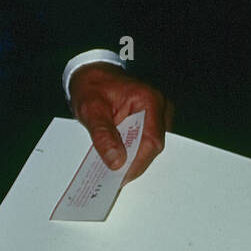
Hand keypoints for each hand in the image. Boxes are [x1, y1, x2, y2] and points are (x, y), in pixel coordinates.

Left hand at [68, 64, 172, 184]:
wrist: (91, 72)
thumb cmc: (91, 86)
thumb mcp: (90, 108)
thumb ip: (102, 134)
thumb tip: (116, 161)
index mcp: (149, 99)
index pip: (151, 140)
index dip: (138, 162)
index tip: (121, 176)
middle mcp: (160, 106)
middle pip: (153, 145)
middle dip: (135, 162)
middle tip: (115, 178)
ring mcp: (159, 113)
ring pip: (151, 145)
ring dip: (134, 158)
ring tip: (114, 170)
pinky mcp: (152, 120)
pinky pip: (146, 140)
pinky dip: (133, 150)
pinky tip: (119, 158)